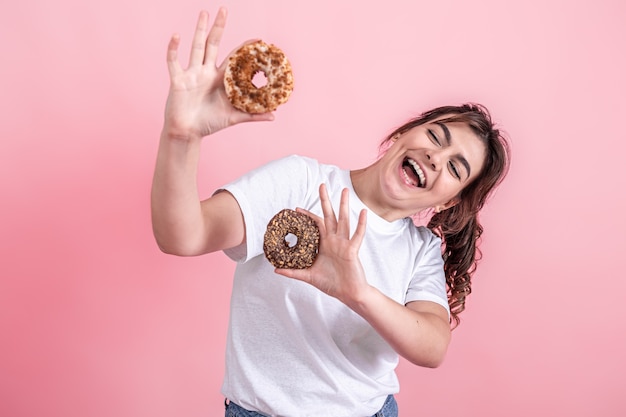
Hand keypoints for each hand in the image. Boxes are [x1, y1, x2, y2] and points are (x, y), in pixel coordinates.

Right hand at [163, 8, 272, 140]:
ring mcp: (192, 74)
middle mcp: (206, 72)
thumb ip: (253, 115)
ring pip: (196, 47)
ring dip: (199, 30)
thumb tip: (274, 115)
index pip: (234, 59)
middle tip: (224, 9)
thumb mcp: (234, 118)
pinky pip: (174, 61)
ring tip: (204, 13)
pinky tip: (177, 35)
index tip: (258, 39)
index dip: (244, 49)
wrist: (187, 133)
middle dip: (219, 27)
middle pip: (214, 44)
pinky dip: (174, 49)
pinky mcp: (178, 80)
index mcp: (220, 80)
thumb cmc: (209, 124)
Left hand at [276, 184, 369, 305]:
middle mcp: (335, 240)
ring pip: (343, 220)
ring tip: (344, 190)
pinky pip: (357, 234)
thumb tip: (276, 270)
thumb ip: (293, 272)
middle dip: (325, 201)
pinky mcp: (352, 250)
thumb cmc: (332, 284)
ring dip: (343, 205)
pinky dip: (360, 223)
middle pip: (329, 216)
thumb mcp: (309, 276)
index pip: (316, 225)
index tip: (296, 208)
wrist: (349, 293)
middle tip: (322, 185)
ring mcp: (344, 244)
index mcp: (325, 244)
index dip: (307, 216)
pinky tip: (362, 211)